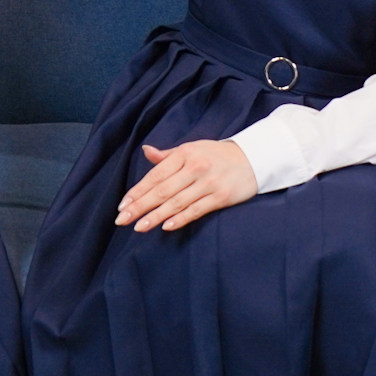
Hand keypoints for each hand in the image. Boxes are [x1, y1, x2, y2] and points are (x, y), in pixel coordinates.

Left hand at [118, 140, 257, 231]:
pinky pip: (196, 210)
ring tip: (138, 227)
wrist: (253, 158)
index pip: (156, 175)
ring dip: (155, 216)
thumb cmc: (217, 155)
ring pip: (176, 202)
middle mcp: (195, 167)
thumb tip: (146, 151)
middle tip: (122, 220)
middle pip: (162, 190)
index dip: (137, 191)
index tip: (122, 205)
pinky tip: (165, 226)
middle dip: (140, 206)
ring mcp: (208, 182)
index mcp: (185, 153)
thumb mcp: (192, 149)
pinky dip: (180, 218)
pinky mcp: (221, 196)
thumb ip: (167, 156)